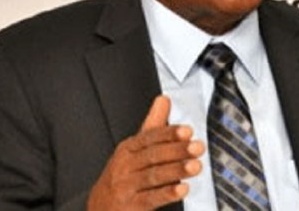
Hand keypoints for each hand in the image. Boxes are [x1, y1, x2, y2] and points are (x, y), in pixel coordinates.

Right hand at [87, 95, 204, 210]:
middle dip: (177, 150)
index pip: (150, 137)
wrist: (100, 208)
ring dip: (176, 170)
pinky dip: (167, 193)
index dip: (169, 133)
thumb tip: (164, 99)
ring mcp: (126, 186)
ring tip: (196, 166)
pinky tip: (182, 189)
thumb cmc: (123, 175)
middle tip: (198, 147)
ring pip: (153, 176)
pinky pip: (150, 199)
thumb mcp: (134, 149)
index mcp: (128, 148)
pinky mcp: (130, 206)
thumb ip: (153, 125)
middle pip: (153, 155)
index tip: (188, 131)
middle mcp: (126, 165)